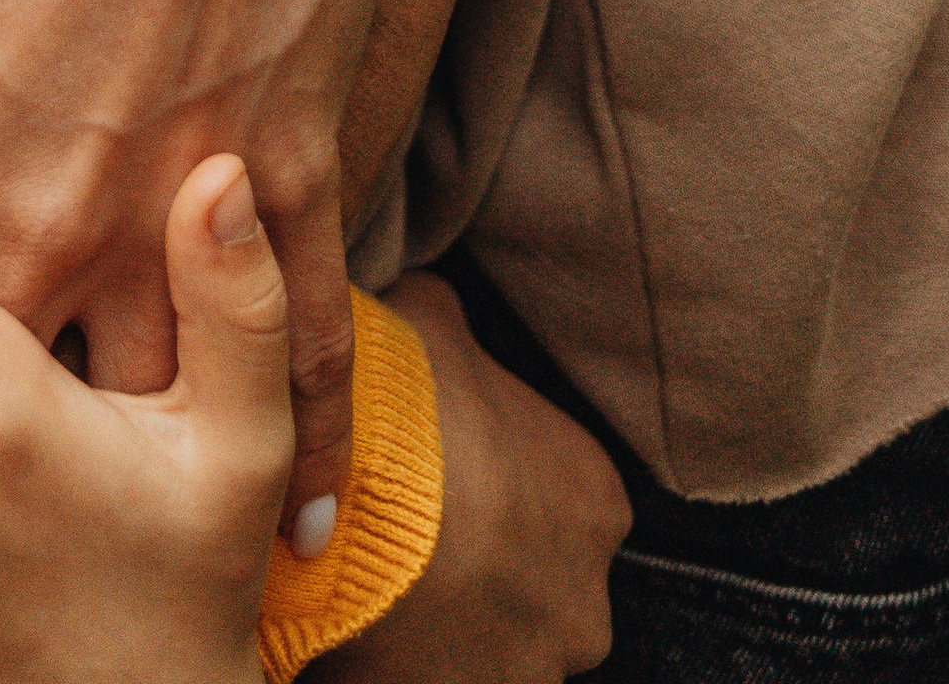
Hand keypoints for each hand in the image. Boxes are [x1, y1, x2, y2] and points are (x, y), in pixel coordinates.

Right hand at [318, 276, 627, 681]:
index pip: (562, 491)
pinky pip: (457, 681)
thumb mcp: (425, 320)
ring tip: (385, 589)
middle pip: (537, 579)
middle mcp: (589, 596)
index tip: (441, 477)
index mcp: (596, 497)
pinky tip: (376, 630)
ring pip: (501, 641)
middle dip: (485, 565)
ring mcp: (541, 668)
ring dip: (457, 623)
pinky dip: (427, 667)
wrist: (352, 517)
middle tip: (409, 540)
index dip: (496, 479)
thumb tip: (432, 301)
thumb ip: (446, 318)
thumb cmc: (401, 414)